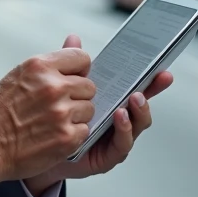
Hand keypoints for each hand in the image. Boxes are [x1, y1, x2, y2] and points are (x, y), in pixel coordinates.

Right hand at [0, 45, 95, 184]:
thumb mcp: (20, 74)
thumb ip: (52, 61)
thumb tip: (74, 39)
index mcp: (40, 66)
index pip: (81, 57)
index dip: (79, 70)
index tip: (74, 78)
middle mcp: (53, 87)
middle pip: (89, 86)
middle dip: (77, 96)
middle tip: (58, 105)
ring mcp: (61, 112)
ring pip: (89, 109)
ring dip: (76, 116)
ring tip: (53, 121)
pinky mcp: (67, 136)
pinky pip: (85, 130)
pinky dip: (73, 135)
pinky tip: (54, 134)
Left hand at [23, 34, 172, 195]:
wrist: (35, 151)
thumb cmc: (53, 120)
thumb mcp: (63, 89)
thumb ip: (71, 66)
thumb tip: (74, 39)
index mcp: (111, 102)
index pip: (135, 87)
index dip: (150, 79)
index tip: (161, 68)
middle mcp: (118, 121)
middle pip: (141, 106)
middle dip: (150, 92)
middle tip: (151, 81)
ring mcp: (115, 139)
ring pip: (137, 125)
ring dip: (139, 111)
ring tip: (133, 99)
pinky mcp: (108, 157)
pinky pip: (122, 145)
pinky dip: (124, 130)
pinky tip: (120, 117)